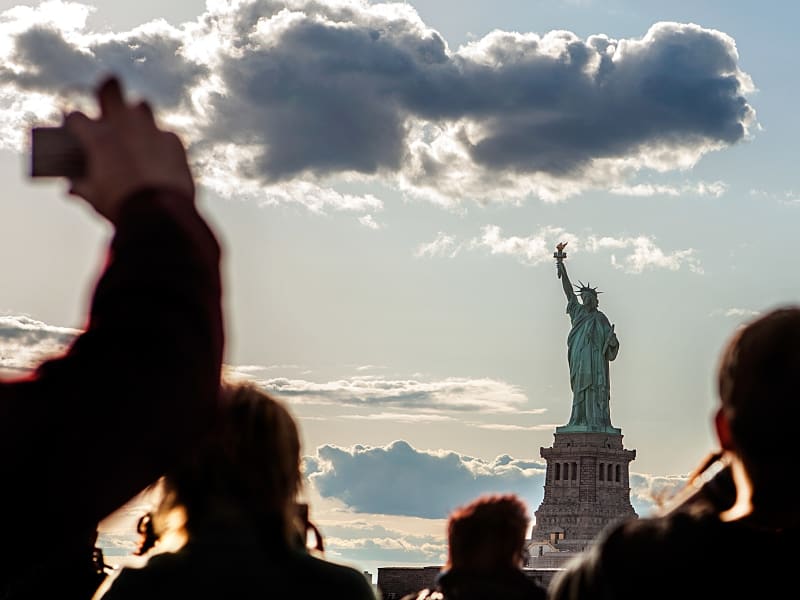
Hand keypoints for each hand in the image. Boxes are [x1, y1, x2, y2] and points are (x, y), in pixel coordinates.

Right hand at [64, 76, 193, 222]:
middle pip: (110, 88)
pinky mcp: (173, 140)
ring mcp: (150, 129)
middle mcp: (122, 125)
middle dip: (107, 91)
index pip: (76, 116)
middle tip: (109, 105)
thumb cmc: (122, 207)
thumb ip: (81, 188)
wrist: (162, 214)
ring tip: (137, 131)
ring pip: (141, 106)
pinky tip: (162, 158)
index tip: (77, 129)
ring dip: (137, 115)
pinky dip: (161, 143)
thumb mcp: (95, 199)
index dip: (74, 122)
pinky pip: (165, 134)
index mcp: (97, 138)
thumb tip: (71, 188)